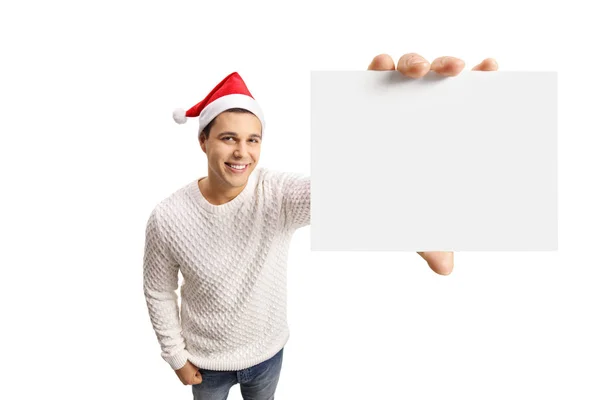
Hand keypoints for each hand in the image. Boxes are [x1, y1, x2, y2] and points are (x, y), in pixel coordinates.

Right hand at [175, 360, 202, 384]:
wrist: (179, 360)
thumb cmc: (188, 364)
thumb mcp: (197, 367)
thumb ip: (200, 371)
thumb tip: (200, 372)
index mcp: (191, 382)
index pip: (200, 380)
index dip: (199, 373)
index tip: (195, 369)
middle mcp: (186, 383)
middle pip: (195, 379)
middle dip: (195, 374)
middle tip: (191, 368)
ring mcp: (182, 381)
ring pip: (191, 378)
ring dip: (191, 373)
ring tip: (188, 368)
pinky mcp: (180, 378)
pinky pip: (186, 376)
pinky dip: (187, 373)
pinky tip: (185, 368)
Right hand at [367, 52, 497, 274]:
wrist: (340, 204)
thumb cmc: (385, 208)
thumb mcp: (409, 223)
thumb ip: (429, 240)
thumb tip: (445, 269)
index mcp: (440, 134)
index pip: (467, 101)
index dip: (483, 81)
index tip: (492, 68)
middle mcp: (420, 113)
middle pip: (440, 78)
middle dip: (449, 64)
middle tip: (454, 70)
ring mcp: (392, 103)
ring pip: (409, 68)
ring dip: (415, 60)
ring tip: (417, 71)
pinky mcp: (363, 100)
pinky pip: (371, 74)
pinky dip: (378, 64)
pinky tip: (381, 64)